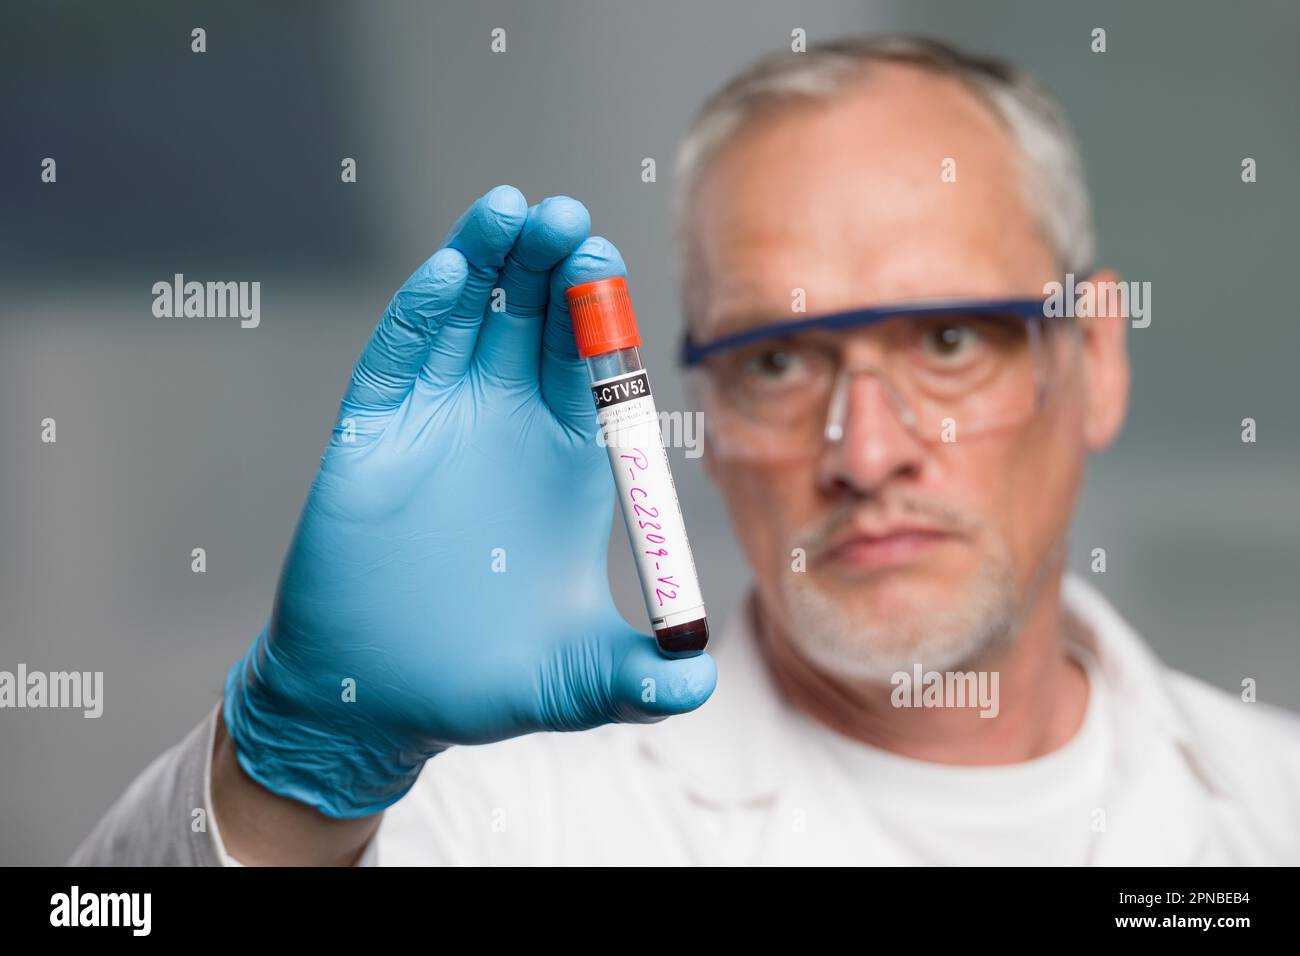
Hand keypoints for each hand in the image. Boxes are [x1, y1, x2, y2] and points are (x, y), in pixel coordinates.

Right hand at [223, 186, 716, 817]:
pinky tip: (445, 273)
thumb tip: (699, 688)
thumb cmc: (480, 682)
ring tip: (510, 210)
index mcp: (565, 459)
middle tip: (567, 218)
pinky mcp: (374, 437)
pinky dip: (420, 316)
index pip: (591, 364)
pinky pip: (398, 362)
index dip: (599, 314)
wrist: (378, 700)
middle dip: (550, 267)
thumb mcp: (572, 681)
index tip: (607, 263)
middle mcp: (504, 426)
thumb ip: (635, 680)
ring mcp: (437, 424)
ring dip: (487, 262)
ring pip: (466, 319)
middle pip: (534, 321)